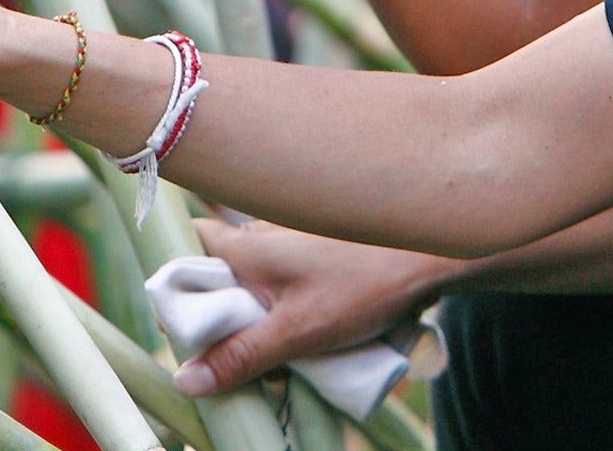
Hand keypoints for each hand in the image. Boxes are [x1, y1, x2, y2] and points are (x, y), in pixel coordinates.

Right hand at [174, 218, 454, 396]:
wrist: (432, 258)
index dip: (180, 286)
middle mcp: (266, 233)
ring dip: (258, 314)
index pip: (190, 248)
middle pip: (221, 270)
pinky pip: (287, 279)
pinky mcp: (322, 252)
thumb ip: (242, 356)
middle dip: (223, 313)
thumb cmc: (366, 286)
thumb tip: (187, 380)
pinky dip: (287, 305)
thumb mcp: (298, 332)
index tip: (185, 326)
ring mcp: (296, 238)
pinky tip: (310, 333)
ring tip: (280, 351)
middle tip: (234, 352)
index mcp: (249, 246)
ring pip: (257, 277)